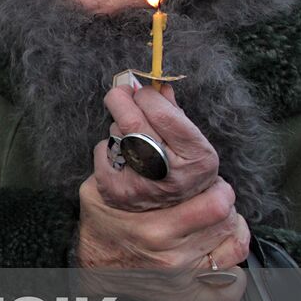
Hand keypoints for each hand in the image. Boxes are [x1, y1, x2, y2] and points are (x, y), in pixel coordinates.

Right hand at [77, 175, 250, 300]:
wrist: (90, 272)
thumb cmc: (98, 229)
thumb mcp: (96, 191)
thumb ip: (114, 162)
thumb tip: (130, 129)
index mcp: (153, 230)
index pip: (215, 203)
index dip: (214, 183)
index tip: (207, 177)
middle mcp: (173, 257)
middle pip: (227, 220)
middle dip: (223, 198)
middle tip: (211, 191)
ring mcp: (185, 278)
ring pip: (233, 241)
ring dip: (228, 223)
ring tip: (213, 213)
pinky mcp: (192, 294)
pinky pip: (233, 280)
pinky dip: (232, 259)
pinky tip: (221, 244)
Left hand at [95, 84, 218, 211]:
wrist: (171, 214)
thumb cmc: (182, 168)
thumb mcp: (192, 143)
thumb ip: (175, 113)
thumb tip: (158, 86)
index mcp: (197, 159)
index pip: (162, 114)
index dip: (147, 96)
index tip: (143, 91)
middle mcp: (169, 174)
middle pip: (131, 121)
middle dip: (122, 98)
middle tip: (122, 91)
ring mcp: (140, 185)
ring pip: (116, 133)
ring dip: (120, 127)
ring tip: (134, 138)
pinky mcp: (115, 191)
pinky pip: (102, 150)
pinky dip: (109, 146)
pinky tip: (123, 156)